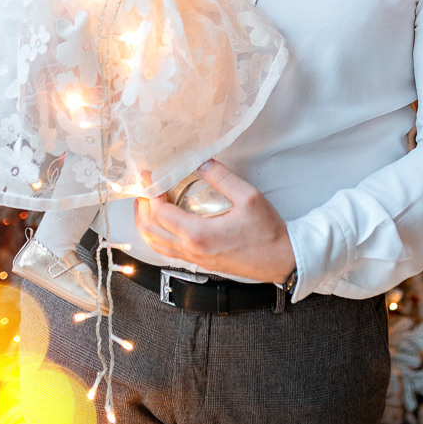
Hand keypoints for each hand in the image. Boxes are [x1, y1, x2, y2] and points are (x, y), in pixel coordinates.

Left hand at [134, 160, 295, 282]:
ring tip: (148, 204)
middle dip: (141, 207)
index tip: (150, 175)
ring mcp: (194, 259)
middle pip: (149, 231)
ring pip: (155, 245)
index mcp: (198, 234)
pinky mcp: (200, 263)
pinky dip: (157, 236)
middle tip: (144, 187)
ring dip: (146, 224)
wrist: (281, 260)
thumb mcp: (248, 197)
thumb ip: (222, 177)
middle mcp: (191, 249)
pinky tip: (165, 223)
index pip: (160, 212)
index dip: (150, 191)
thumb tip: (200, 161)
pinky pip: (167, 251)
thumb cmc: (267, 231)